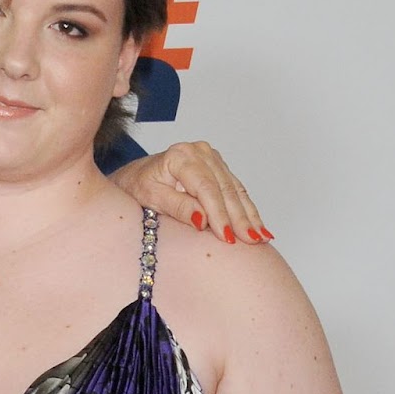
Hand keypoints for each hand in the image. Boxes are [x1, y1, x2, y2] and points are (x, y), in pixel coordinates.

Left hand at [112, 141, 270, 244]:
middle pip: (225, 189)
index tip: (227, 237)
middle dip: (239, 218)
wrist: (133, 178)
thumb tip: (202, 220)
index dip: (219, 214)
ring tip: (261, 238)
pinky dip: (247, 209)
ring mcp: (210, 157)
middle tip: (252, 241)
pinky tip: (259, 226)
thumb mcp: (150, 199)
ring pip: (235, 190)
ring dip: (249, 215)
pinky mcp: (217, 166)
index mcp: (180, 156)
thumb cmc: (136, 188)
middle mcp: (199, 152)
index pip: (206, 188)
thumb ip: (177, 207)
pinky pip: (235, 189)